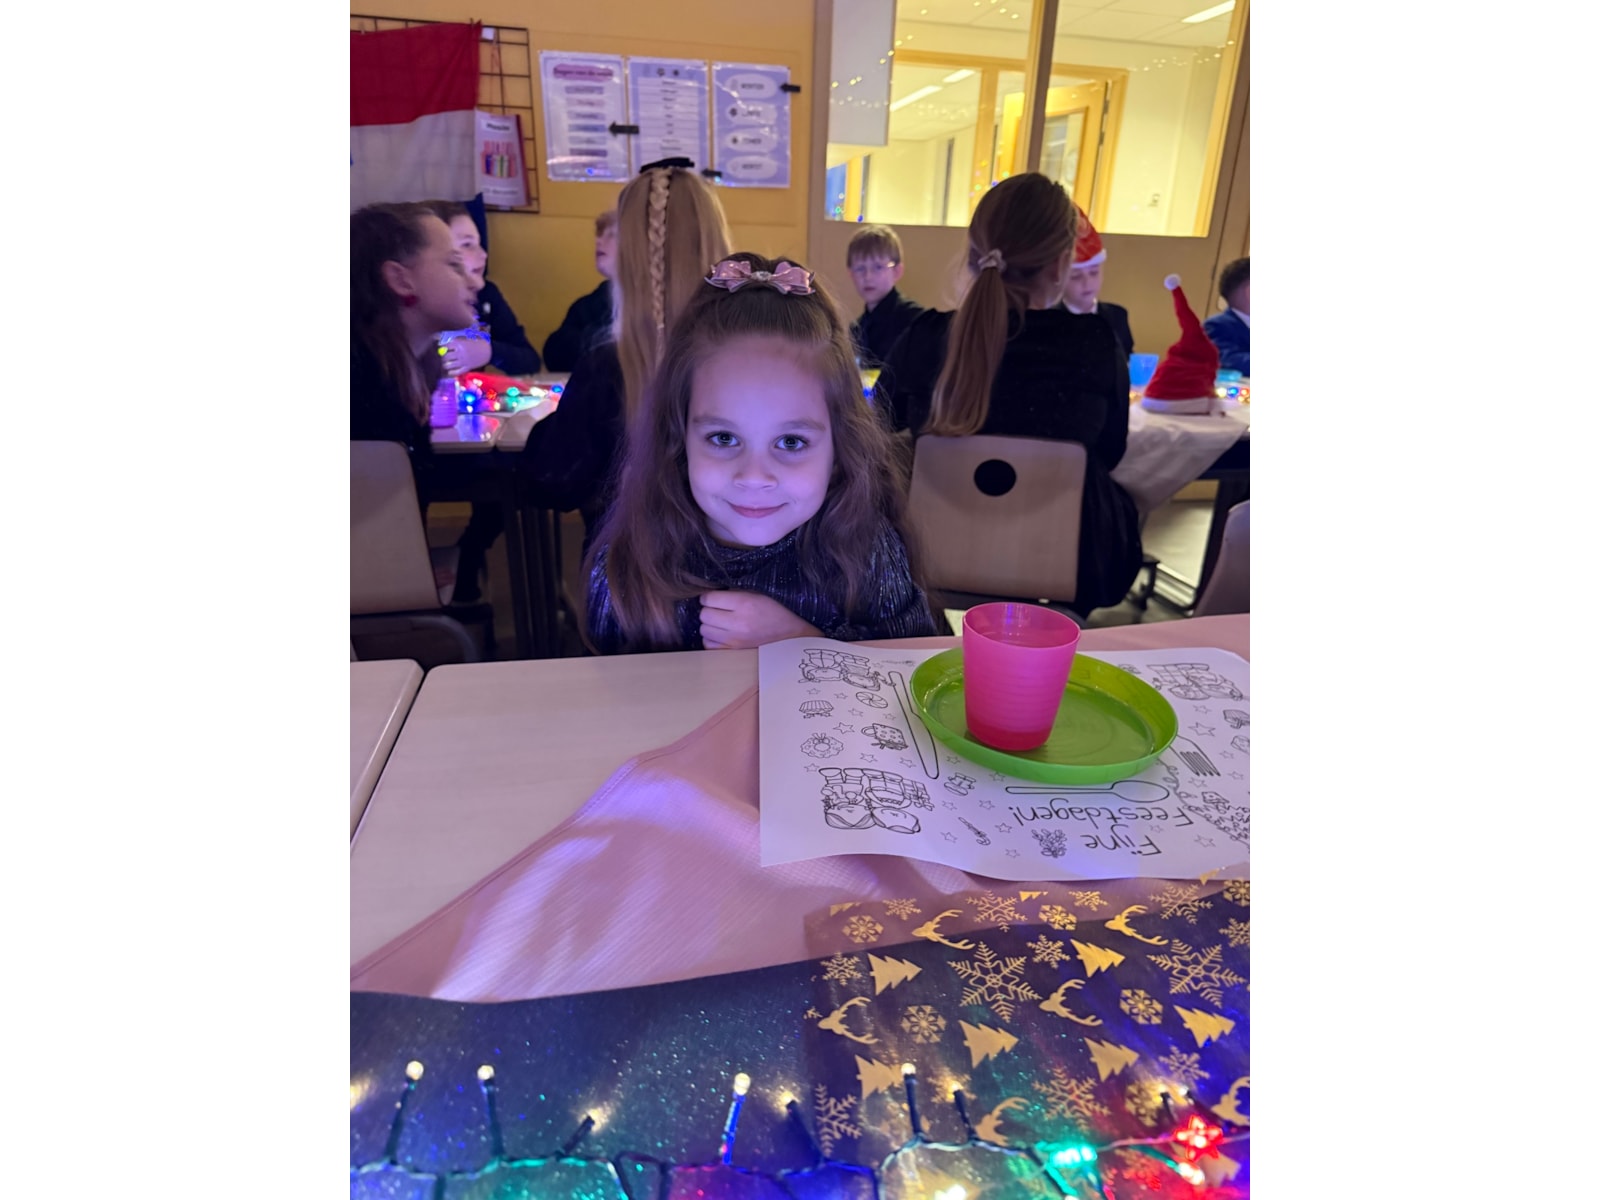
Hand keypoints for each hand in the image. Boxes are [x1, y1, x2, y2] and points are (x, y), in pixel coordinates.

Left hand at [442, 337, 492, 375]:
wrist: (489, 351)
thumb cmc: (478, 342)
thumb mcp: (467, 337)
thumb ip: (456, 339)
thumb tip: (444, 340)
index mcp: (459, 344)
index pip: (445, 346)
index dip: (442, 347)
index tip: (441, 348)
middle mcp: (459, 353)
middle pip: (445, 356)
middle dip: (443, 357)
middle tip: (443, 357)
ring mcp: (463, 361)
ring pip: (448, 365)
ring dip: (445, 365)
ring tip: (445, 364)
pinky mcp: (467, 368)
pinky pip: (456, 372)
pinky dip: (451, 372)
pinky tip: (450, 371)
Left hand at [699, 591, 820, 648]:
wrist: (789, 638)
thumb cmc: (774, 613)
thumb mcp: (758, 595)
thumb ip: (735, 593)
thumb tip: (713, 596)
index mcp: (744, 604)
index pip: (709, 598)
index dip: (708, 597)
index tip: (713, 598)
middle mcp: (737, 623)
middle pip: (704, 615)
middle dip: (708, 610)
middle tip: (718, 610)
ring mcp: (733, 640)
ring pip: (703, 630)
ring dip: (709, 625)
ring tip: (720, 623)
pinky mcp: (732, 653)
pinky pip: (708, 645)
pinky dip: (712, 639)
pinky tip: (721, 635)